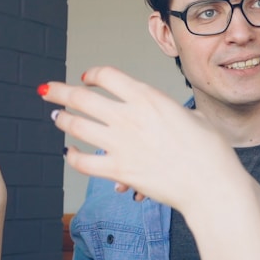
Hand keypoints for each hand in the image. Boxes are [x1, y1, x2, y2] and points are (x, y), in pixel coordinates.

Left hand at [43, 68, 243, 214]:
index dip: (92, 75)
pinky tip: (68, 153)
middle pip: (81, 97)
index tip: (86, 79)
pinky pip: (83, 162)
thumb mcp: (190, 117)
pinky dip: (72, 156)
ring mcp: (121, 143)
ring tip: (56, 118)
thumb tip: (158, 114)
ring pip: (75, 126)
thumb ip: (166, 112)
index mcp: (148, 97)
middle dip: (59, 91)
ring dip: (62, 120)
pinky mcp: (118, 170)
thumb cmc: (209, 152)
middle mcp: (129, 116)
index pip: (107, 75)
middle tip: (47, 90)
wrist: (211, 184)